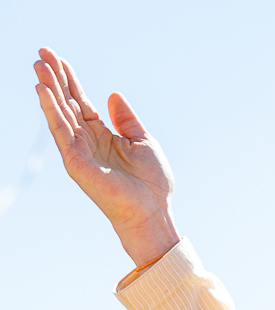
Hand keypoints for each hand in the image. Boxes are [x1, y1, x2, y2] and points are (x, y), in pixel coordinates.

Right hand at [33, 47, 179, 265]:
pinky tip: (43, 92)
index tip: (58, 58)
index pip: (81, 102)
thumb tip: (113, 94)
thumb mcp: (142, 141)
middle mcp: (87, 141)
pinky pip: (61, 132)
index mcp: (103, 135)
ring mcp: (79, 151)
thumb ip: (126, 119)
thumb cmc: (151, 182)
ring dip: (48, 89)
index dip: (70, 80)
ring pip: (60, 114)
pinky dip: (52, 111)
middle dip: (54, 78)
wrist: (153, 210)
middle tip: (42, 52)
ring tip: (39, 65)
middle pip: (67, 103)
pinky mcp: (75, 162)